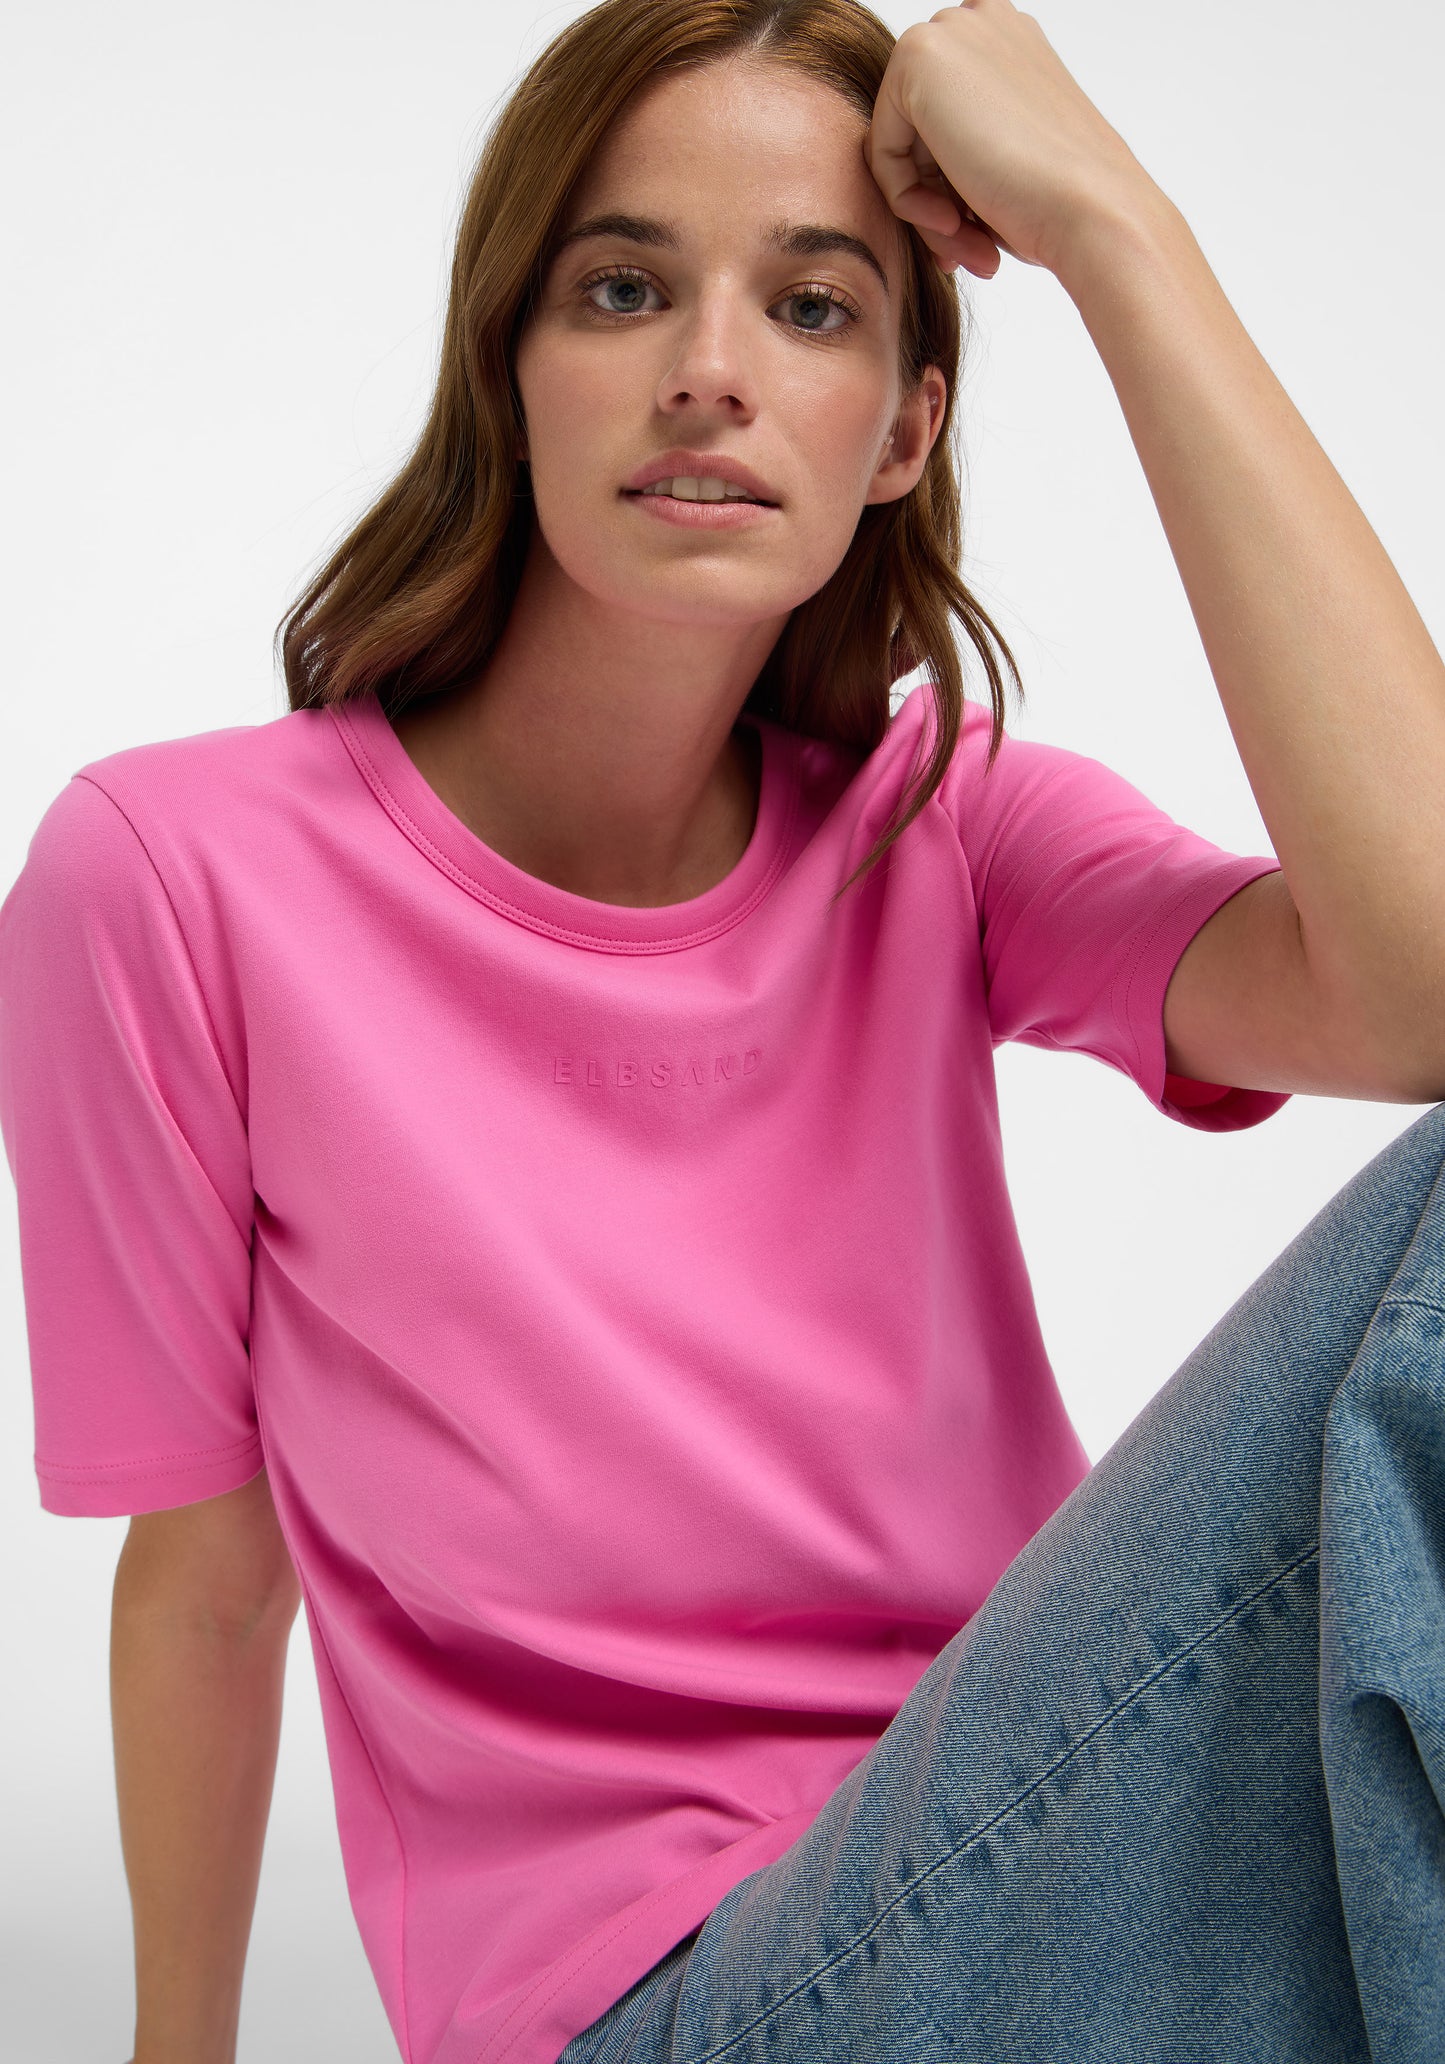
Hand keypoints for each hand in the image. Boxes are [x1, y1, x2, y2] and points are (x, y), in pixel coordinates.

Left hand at [864, 0, 1156, 280]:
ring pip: (900, 146)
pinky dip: (906, 201)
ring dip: (927, 213)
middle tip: (967, 253)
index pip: (943, 125)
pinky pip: (882, 150)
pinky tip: (951, 221)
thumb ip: (959, 152)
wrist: (1090, 211)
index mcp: (1008, 41)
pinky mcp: (918, 58)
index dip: (952, 190)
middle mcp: (979, 22)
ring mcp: (950, 32)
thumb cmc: (1061, 203)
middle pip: (917, 133)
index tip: (976, 235)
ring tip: (967, 249)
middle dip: (937, 203)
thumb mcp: (1005, 164)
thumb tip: (914, 182)